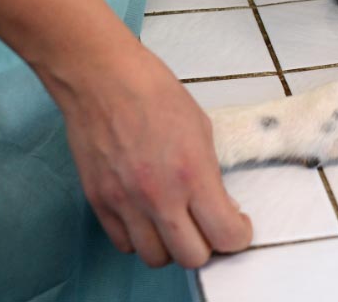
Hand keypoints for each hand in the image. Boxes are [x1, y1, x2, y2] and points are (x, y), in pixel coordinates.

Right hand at [56, 44, 251, 267]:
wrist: (104, 78)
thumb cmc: (153, 92)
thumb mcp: (201, 129)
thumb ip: (210, 174)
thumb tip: (218, 205)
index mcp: (192, 173)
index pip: (225, 235)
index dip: (238, 237)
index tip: (237, 226)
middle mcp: (159, 196)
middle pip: (191, 257)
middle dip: (207, 246)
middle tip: (207, 226)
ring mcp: (126, 202)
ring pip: (155, 258)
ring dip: (171, 246)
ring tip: (175, 222)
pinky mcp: (99, 201)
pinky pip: (124, 243)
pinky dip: (139, 237)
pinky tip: (147, 215)